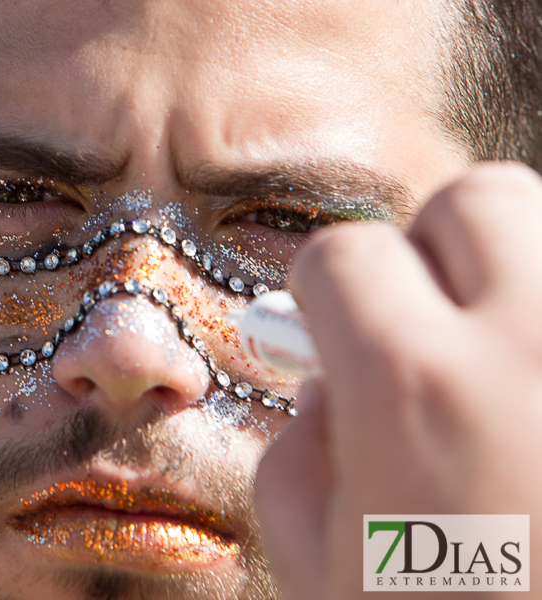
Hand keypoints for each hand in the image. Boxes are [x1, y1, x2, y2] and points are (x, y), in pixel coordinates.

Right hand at [255, 163, 541, 598]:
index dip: (323, 297)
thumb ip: (296, 467)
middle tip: (433, 327)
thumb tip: (322, 396)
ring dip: (523, 278)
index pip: (343, 257)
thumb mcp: (327, 582)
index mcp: (413, 390)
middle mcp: (534, 346)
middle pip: (474, 203)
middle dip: (435, 252)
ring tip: (512, 364)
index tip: (333, 330)